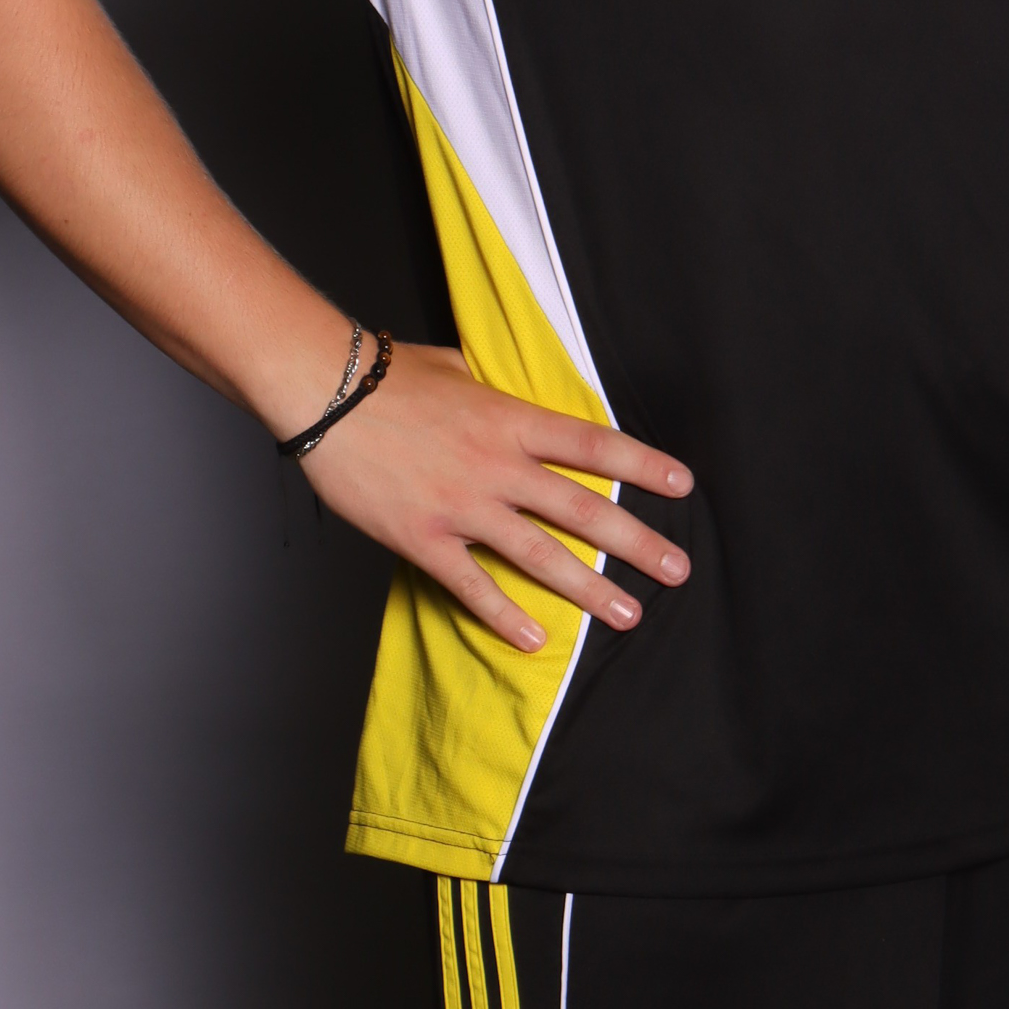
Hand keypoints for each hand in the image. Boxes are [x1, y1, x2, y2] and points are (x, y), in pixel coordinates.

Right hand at [300, 342, 692, 651]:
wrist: (325, 391)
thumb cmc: (388, 373)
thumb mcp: (460, 369)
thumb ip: (498, 394)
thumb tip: (522, 400)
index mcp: (510, 419)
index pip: (594, 444)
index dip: (643, 464)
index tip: (683, 485)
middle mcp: (497, 466)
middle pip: (583, 508)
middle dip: (637, 542)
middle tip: (677, 568)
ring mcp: (462, 505)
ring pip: (540, 554)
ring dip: (590, 588)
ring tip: (628, 614)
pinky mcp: (422, 538)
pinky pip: (472, 584)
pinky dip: (504, 614)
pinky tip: (535, 638)